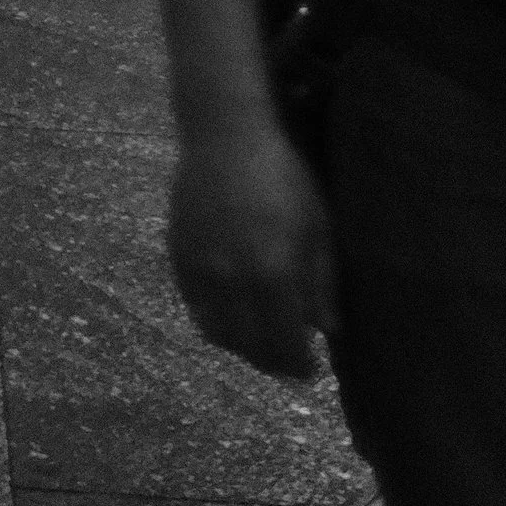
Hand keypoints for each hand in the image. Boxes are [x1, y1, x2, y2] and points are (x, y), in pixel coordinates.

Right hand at [166, 114, 334, 377]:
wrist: (225, 133)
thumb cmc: (284, 175)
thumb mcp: (317, 225)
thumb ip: (321, 281)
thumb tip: (326, 329)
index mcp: (273, 273)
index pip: (285, 344)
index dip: (300, 366)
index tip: (312, 372)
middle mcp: (232, 280)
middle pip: (249, 346)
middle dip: (272, 362)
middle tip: (287, 363)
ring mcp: (200, 268)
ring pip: (216, 332)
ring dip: (240, 345)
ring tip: (258, 340)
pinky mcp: (178, 254)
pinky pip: (193, 304)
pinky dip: (212, 318)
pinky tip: (230, 310)